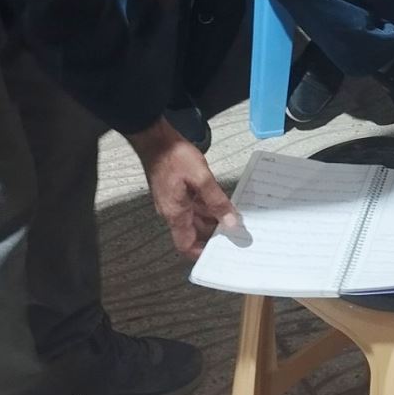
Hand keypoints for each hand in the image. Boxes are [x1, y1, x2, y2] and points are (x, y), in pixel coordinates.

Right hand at [126, 120, 240, 258]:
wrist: (156, 138)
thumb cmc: (175, 157)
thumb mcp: (201, 177)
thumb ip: (216, 200)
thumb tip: (231, 222)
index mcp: (175, 214)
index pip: (186, 245)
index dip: (201, 254)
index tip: (222, 255)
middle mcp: (173, 212)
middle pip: (193, 233)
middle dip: (213, 236)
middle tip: (237, 237)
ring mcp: (174, 201)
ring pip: (195, 219)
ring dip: (213, 220)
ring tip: (236, 221)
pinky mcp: (177, 191)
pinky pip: (194, 206)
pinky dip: (208, 207)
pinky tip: (224, 203)